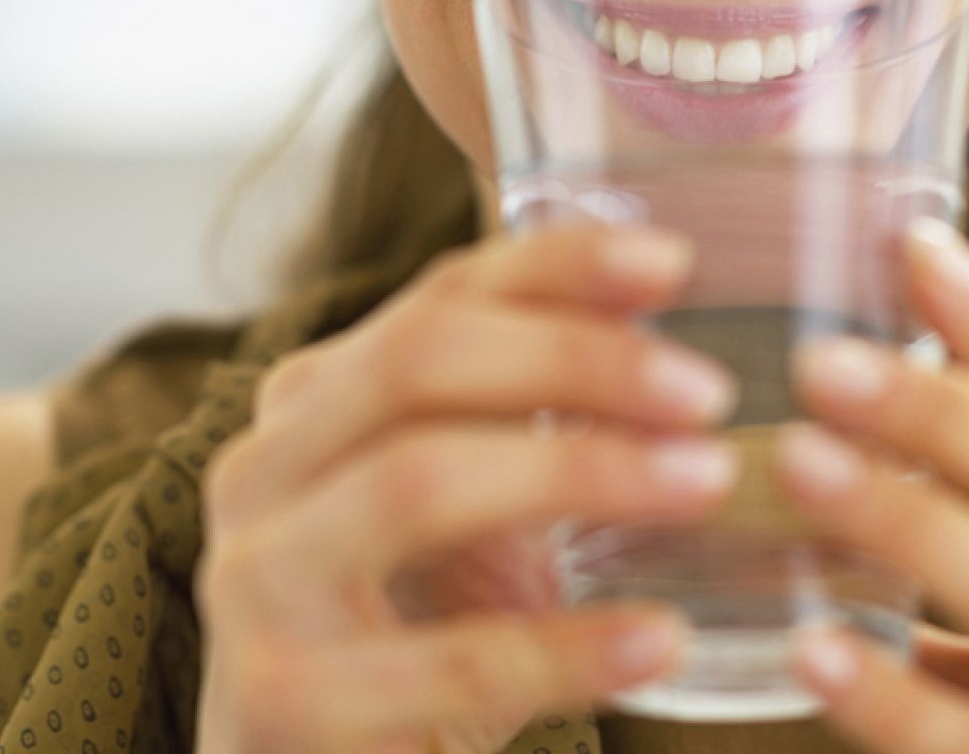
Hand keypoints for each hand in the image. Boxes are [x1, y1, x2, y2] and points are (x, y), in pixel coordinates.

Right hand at [195, 225, 740, 753]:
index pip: (436, 298)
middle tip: (709, 392)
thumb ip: (531, 407)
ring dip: (580, 470)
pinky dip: (569, 645)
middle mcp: (265, 471)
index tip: (675, 263)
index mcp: (314, 403)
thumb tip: (659, 299)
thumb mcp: (474, 503)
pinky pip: (452, 659)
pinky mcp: (284, 704)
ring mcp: (259, 586)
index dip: (555, 267)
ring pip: (417, 481)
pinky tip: (661, 639)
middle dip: (576, 359)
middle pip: (416, 362)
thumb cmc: (415, 628)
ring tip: (706, 481)